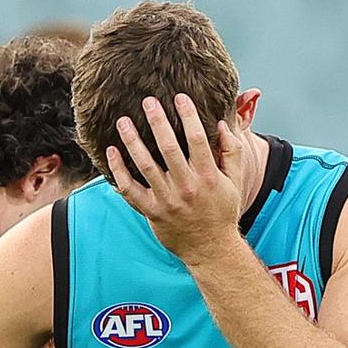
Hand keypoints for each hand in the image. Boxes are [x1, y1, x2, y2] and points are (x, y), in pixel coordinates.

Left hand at [107, 94, 243, 264]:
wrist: (211, 250)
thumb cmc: (222, 212)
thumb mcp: (235, 183)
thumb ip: (232, 153)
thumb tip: (222, 124)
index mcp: (208, 177)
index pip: (197, 139)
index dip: (188, 116)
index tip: (179, 98)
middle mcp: (186, 187)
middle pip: (168, 147)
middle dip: (157, 121)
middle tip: (148, 101)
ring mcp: (167, 201)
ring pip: (145, 165)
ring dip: (133, 141)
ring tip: (123, 122)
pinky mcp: (152, 212)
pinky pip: (130, 190)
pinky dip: (118, 171)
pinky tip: (112, 152)